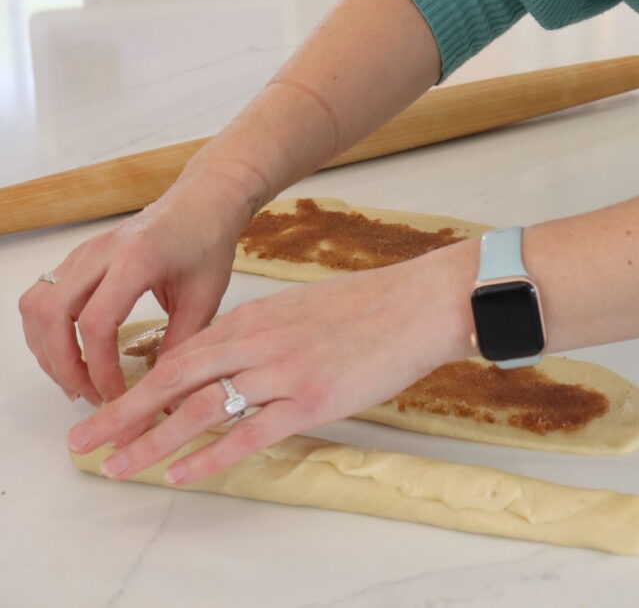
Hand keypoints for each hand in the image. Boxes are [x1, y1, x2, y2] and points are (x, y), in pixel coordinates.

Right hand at [19, 185, 244, 406]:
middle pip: (52, 314)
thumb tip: (161, 398)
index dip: (100, 369)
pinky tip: (71, 354)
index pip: (96, 322)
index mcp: (137, 259)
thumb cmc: (207, 243)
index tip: (118, 396)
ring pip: (37, 305)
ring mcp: (84, 252)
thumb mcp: (206, 299)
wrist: (202, 199)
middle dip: (63, 365)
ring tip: (77, 381)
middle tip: (90, 395)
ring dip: (48, 350)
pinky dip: (47, 332)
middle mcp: (101, 252)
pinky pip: (43, 296)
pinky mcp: (78, 257)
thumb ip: (180, 347)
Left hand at [65, 243, 474, 486]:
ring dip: (151, 439)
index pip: (181, 352)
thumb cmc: (368, 307)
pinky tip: (180, 473)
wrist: (418, 303)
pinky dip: (208, 455)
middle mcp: (258, 341)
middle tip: (84, 440)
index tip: (108, 405)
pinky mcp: (310, 400)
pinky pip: (247, 433)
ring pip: (200, 408)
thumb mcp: (301, 308)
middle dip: (123, 411)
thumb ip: (262, 332)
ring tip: (117, 464)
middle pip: (174, 378)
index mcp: (255, 316)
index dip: (140, 382)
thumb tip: (231, 359)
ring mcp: (282, 371)